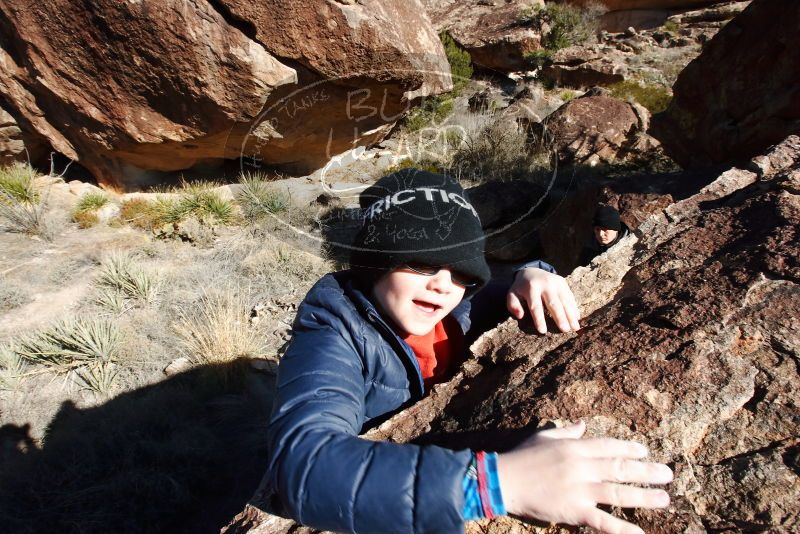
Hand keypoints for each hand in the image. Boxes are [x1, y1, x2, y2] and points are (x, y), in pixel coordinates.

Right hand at [496, 421, 672, 533]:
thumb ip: (566, 432)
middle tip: (668, 474)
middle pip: (621, 468)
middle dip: (647, 471)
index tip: (645, 452)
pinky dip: (623, 529)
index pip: (609, 446)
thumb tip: (583, 424)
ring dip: (644, 496)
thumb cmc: (520, 457)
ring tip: (664, 499)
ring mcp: (580, 489)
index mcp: (575, 448)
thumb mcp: (544, 437)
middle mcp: (581, 466)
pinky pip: (603, 521)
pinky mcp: (574, 510)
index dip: (630, 449)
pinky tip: (640, 533)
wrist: (503, 480)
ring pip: (618, 492)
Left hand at [507, 267, 579, 333]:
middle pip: (553, 303)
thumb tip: (520, 316)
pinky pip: (570, 297)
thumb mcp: (512, 294)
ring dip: (571, 315)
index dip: (539, 319)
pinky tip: (577, 318)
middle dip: (560, 317)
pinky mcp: (563, 283)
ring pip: (565, 300)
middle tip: (565, 330)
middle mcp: (545, 284)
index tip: (543, 331)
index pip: (535, 306)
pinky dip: (574, 308)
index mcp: (531, 288)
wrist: (531, 271)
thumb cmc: (521, 288)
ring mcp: (556, 282)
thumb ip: (513, 305)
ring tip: (575, 328)